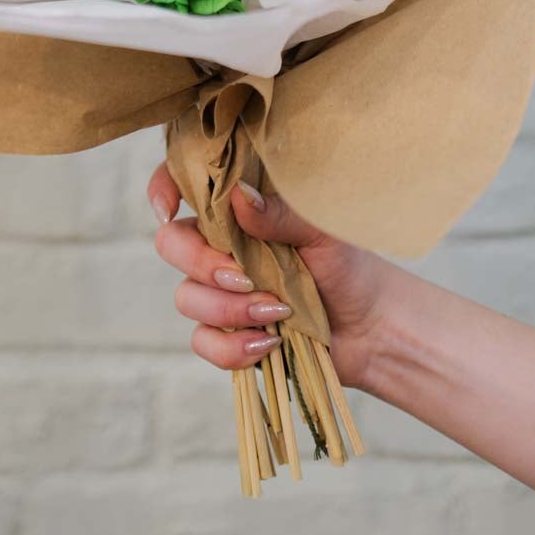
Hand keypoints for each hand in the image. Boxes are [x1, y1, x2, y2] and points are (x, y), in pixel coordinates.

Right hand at [148, 161, 396, 389]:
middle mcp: (221, 247)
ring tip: (278, 313)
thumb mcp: (321, 232)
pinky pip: (203, 342)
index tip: (169, 207)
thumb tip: (238, 195)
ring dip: (230, 309)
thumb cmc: (348, 266)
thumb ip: (279, 213)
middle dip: (201, 263)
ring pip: (186, 298)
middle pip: (171, 244)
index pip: (184, 186)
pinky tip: (268, 344)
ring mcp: (220, 292)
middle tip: (244, 276)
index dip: (163, 189)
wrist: (370, 325)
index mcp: (239, 212)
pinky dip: (233, 347)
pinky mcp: (228, 334)